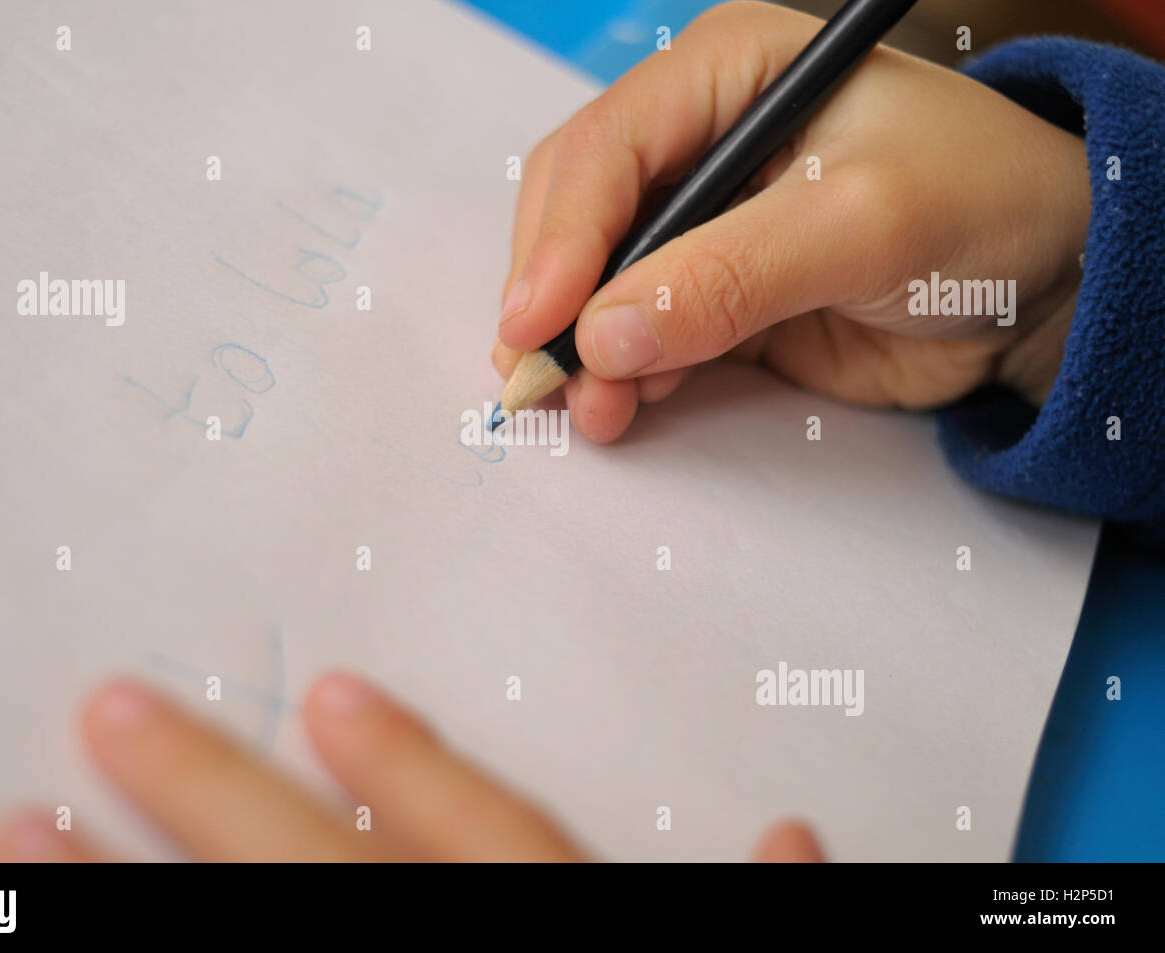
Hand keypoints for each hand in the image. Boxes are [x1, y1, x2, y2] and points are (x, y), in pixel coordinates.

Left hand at [0, 672, 823, 861]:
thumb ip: (756, 918)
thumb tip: (795, 839)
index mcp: (573, 950)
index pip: (501, 855)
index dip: (414, 766)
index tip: (329, 694)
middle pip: (337, 890)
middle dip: (219, 799)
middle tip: (115, 718)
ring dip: (130, 905)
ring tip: (27, 838)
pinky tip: (57, 938)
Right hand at [493, 1, 1088, 441]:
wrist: (1044, 284)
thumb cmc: (980, 206)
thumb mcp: (860, 225)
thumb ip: (732, 274)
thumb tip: (604, 336)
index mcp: (724, 75)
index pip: (607, 148)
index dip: (561, 236)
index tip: (539, 322)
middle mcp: (696, 144)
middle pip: (578, 215)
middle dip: (556, 299)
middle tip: (541, 378)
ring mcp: (700, 227)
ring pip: (596, 283)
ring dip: (580, 349)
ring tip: (588, 411)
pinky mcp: (713, 298)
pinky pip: (639, 335)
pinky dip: (619, 374)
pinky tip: (621, 405)